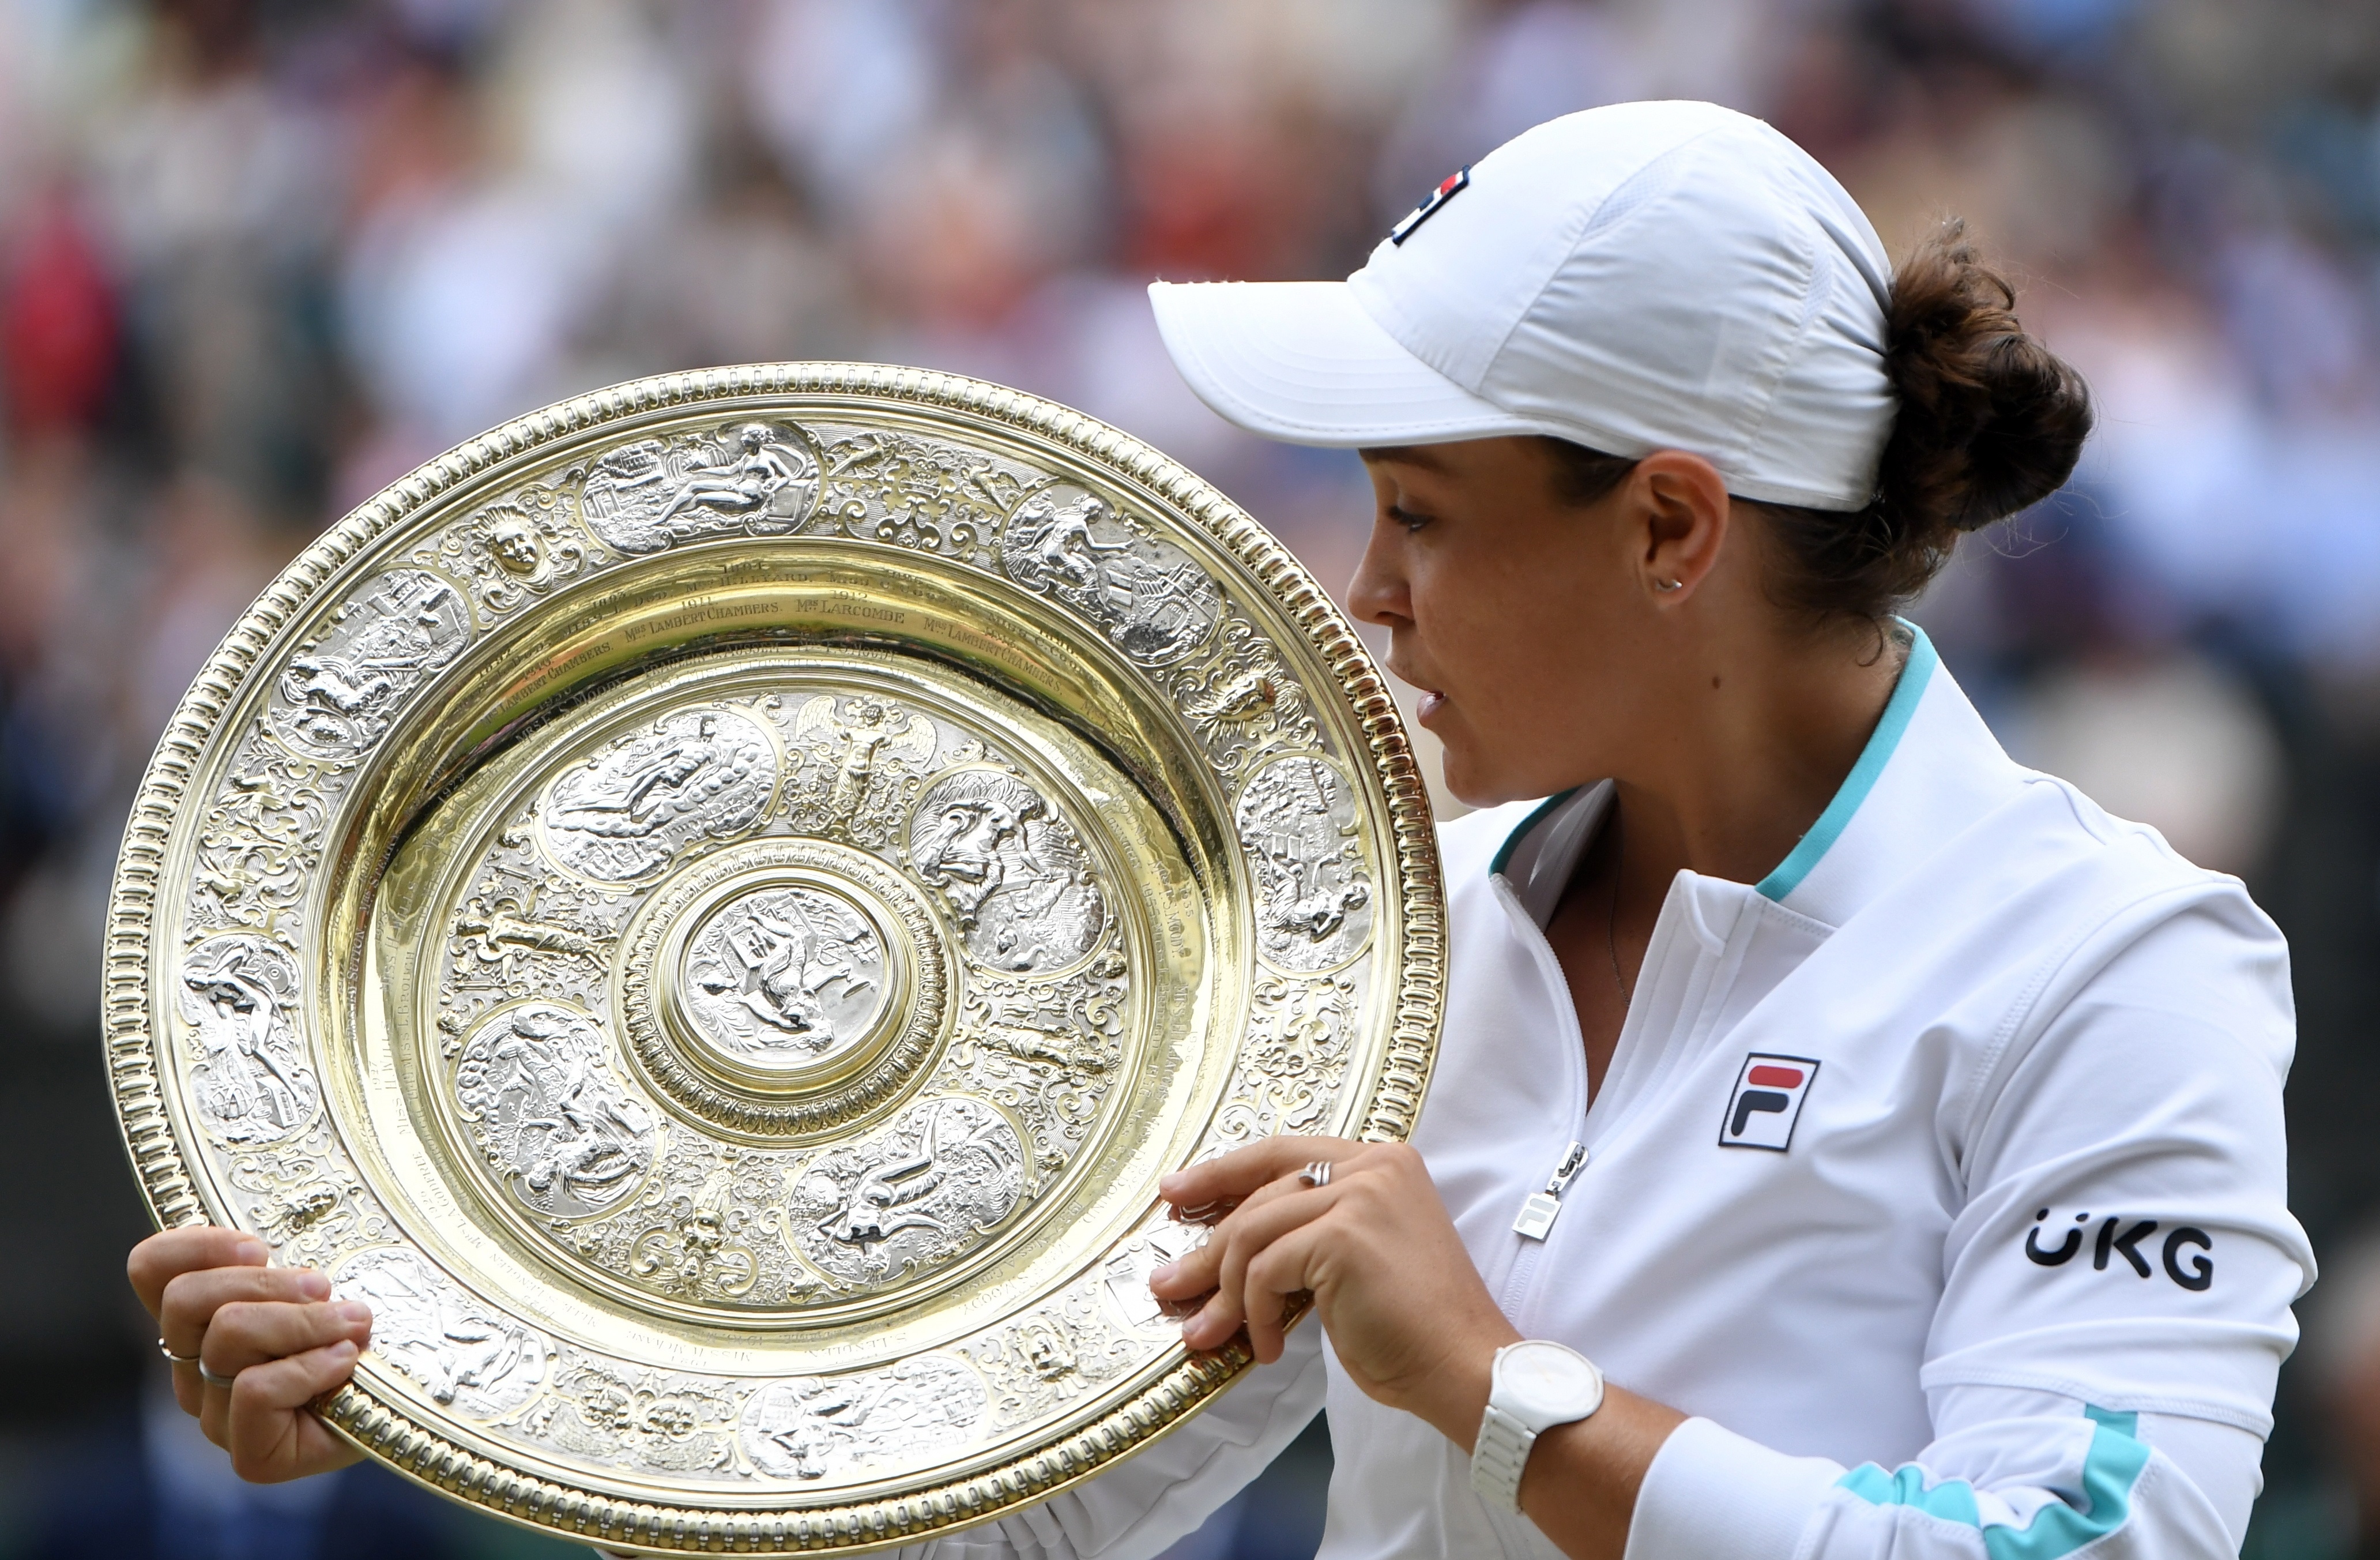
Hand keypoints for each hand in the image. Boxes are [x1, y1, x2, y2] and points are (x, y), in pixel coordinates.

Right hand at [127, 1226, 372, 1482]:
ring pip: (228, 1337)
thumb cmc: (355, 1332)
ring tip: (352, 1323)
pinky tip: (345, 1362)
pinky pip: (255, 1389)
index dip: (196, 1245)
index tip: (261, 1247)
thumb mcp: (318, 1284)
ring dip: (304, 1321)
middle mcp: (194, 1368)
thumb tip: (274, 1249)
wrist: (400, 1403)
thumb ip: (284, 1265)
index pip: (150, 1269)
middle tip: (321, 1287)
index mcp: (198, 1321)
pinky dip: (310, 1366)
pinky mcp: (249, 1455)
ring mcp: (216, 1415)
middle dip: (265, 1283)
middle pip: (185, 1299)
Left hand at [1149, 1136, 1517, 1442]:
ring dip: (1224, 1292)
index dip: (1224, 1173)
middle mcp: (1374, 1165)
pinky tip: (1268, 1347)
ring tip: (1211, 1332)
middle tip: (1169, 1283)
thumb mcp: (1353, 1264)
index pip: (1283, 1154)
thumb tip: (1219, 1254)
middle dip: (1208, 1246)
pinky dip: (1254, 1314)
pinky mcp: (1344, 1233)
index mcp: (1383, 1163)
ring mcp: (1361, 1194)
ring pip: (1253, 1234)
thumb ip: (1302, 1239)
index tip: (1178, 1192)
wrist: (1463, 1366)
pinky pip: (1264, 1271)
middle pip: (1260, 1192)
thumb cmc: (1413, 1329)